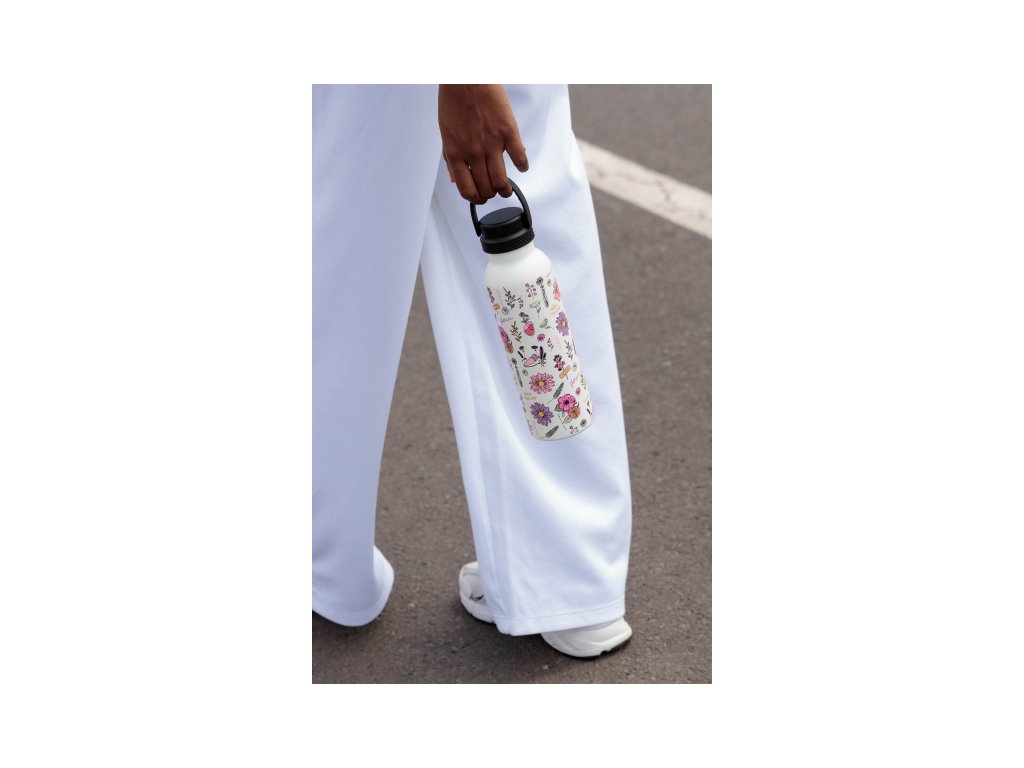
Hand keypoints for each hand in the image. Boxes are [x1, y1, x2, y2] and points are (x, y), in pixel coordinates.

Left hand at [438, 84, 528, 203]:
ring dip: (505, 189)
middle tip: (494, 192)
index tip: (480, 198)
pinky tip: (521, 166)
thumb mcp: (445, 133)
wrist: (467, 78)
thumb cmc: (454, 102)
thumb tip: (454, 179)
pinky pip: (519, 158)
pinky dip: (522, 166)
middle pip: (486, 189)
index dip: (475, 199)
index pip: (466, 190)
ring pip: (501, 181)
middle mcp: (473, 152)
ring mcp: (492, 144)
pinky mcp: (508, 132)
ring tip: (506, 189)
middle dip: (490, 195)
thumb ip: (450, 158)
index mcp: (456, 153)